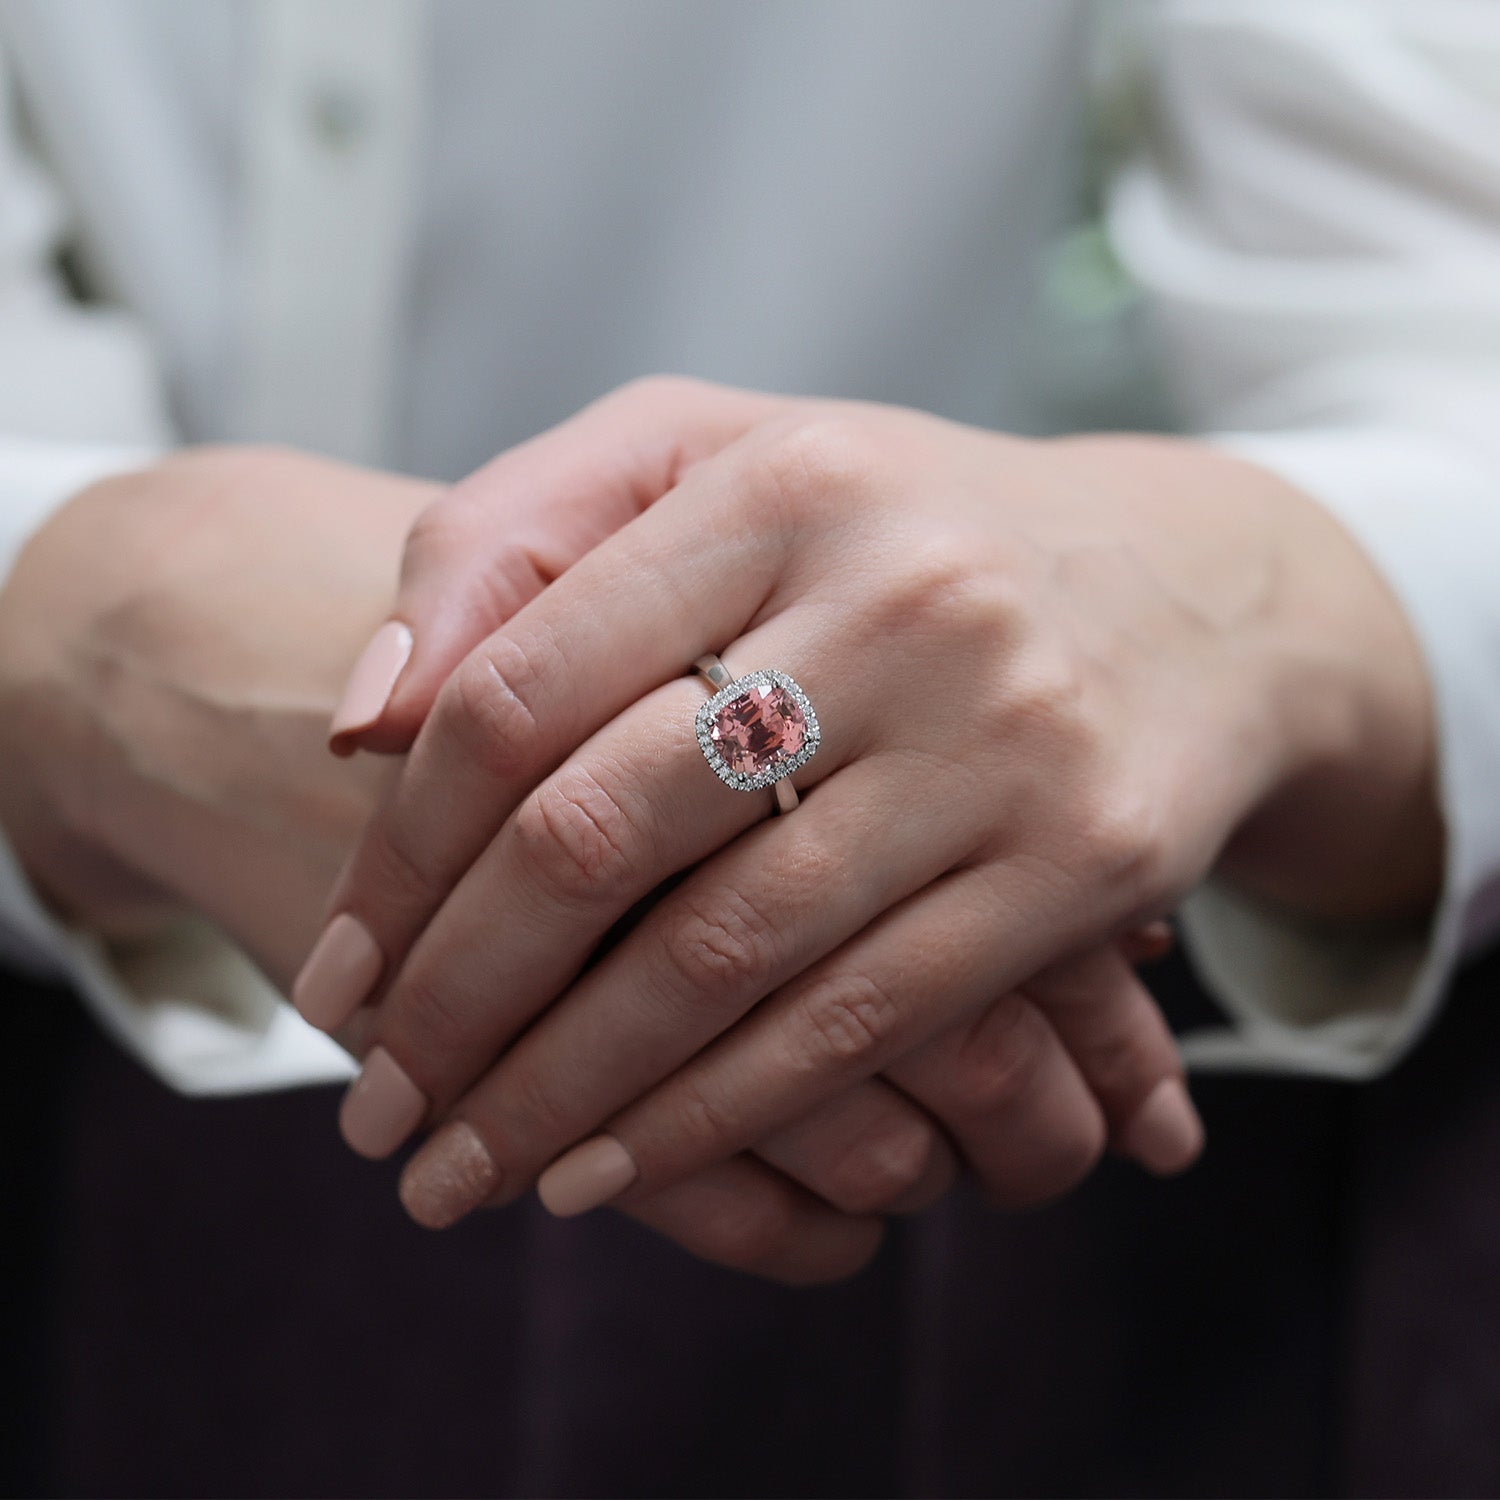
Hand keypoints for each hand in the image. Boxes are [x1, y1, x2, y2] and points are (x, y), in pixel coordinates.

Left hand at [0, 438, 1093, 1285]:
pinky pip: (861, 1022)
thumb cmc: (899, 537)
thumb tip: (362, 713)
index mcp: (774, 486)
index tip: (340, 971)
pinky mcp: (1080, 862)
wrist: (1184, 593)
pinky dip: (717, 1116)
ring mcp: (1001, 736)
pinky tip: (610, 1169)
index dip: (401, 853)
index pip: (520, 687)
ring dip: (566, 1093)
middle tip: (375, 1104)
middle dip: (458, 1001)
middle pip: (602, 834)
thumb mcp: (712, 467)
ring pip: (725, 955)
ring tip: (462, 1172)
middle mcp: (898, 600)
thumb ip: (515, 543)